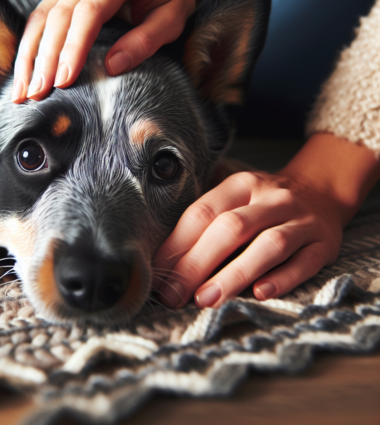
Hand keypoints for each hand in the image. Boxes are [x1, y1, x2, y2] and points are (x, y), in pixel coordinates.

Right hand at [11, 0, 217, 102]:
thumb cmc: (170, 0)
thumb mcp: (171, 21)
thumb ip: (145, 41)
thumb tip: (111, 66)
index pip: (89, 12)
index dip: (74, 47)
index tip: (63, 81)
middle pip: (60, 14)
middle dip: (45, 57)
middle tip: (36, 93)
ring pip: (43, 14)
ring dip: (29, 54)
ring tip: (22, 90)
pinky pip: (41, 15)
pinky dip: (30, 44)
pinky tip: (23, 71)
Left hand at [153, 134, 379, 307]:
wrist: (321, 191)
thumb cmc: (262, 204)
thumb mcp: (236, 198)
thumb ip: (207, 224)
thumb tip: (166, 265)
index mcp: (242, 184)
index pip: (204, 212)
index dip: (177, 244)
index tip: (158, 273)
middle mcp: (273, 198)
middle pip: (232, 228)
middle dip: (199, 263)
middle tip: (174, 294)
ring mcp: (302, 220)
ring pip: (269, 245)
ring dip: (235, 274)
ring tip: (206, 299)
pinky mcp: (324, 243)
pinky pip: (304, 262)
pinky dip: (282, 279)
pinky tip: (259, 294)